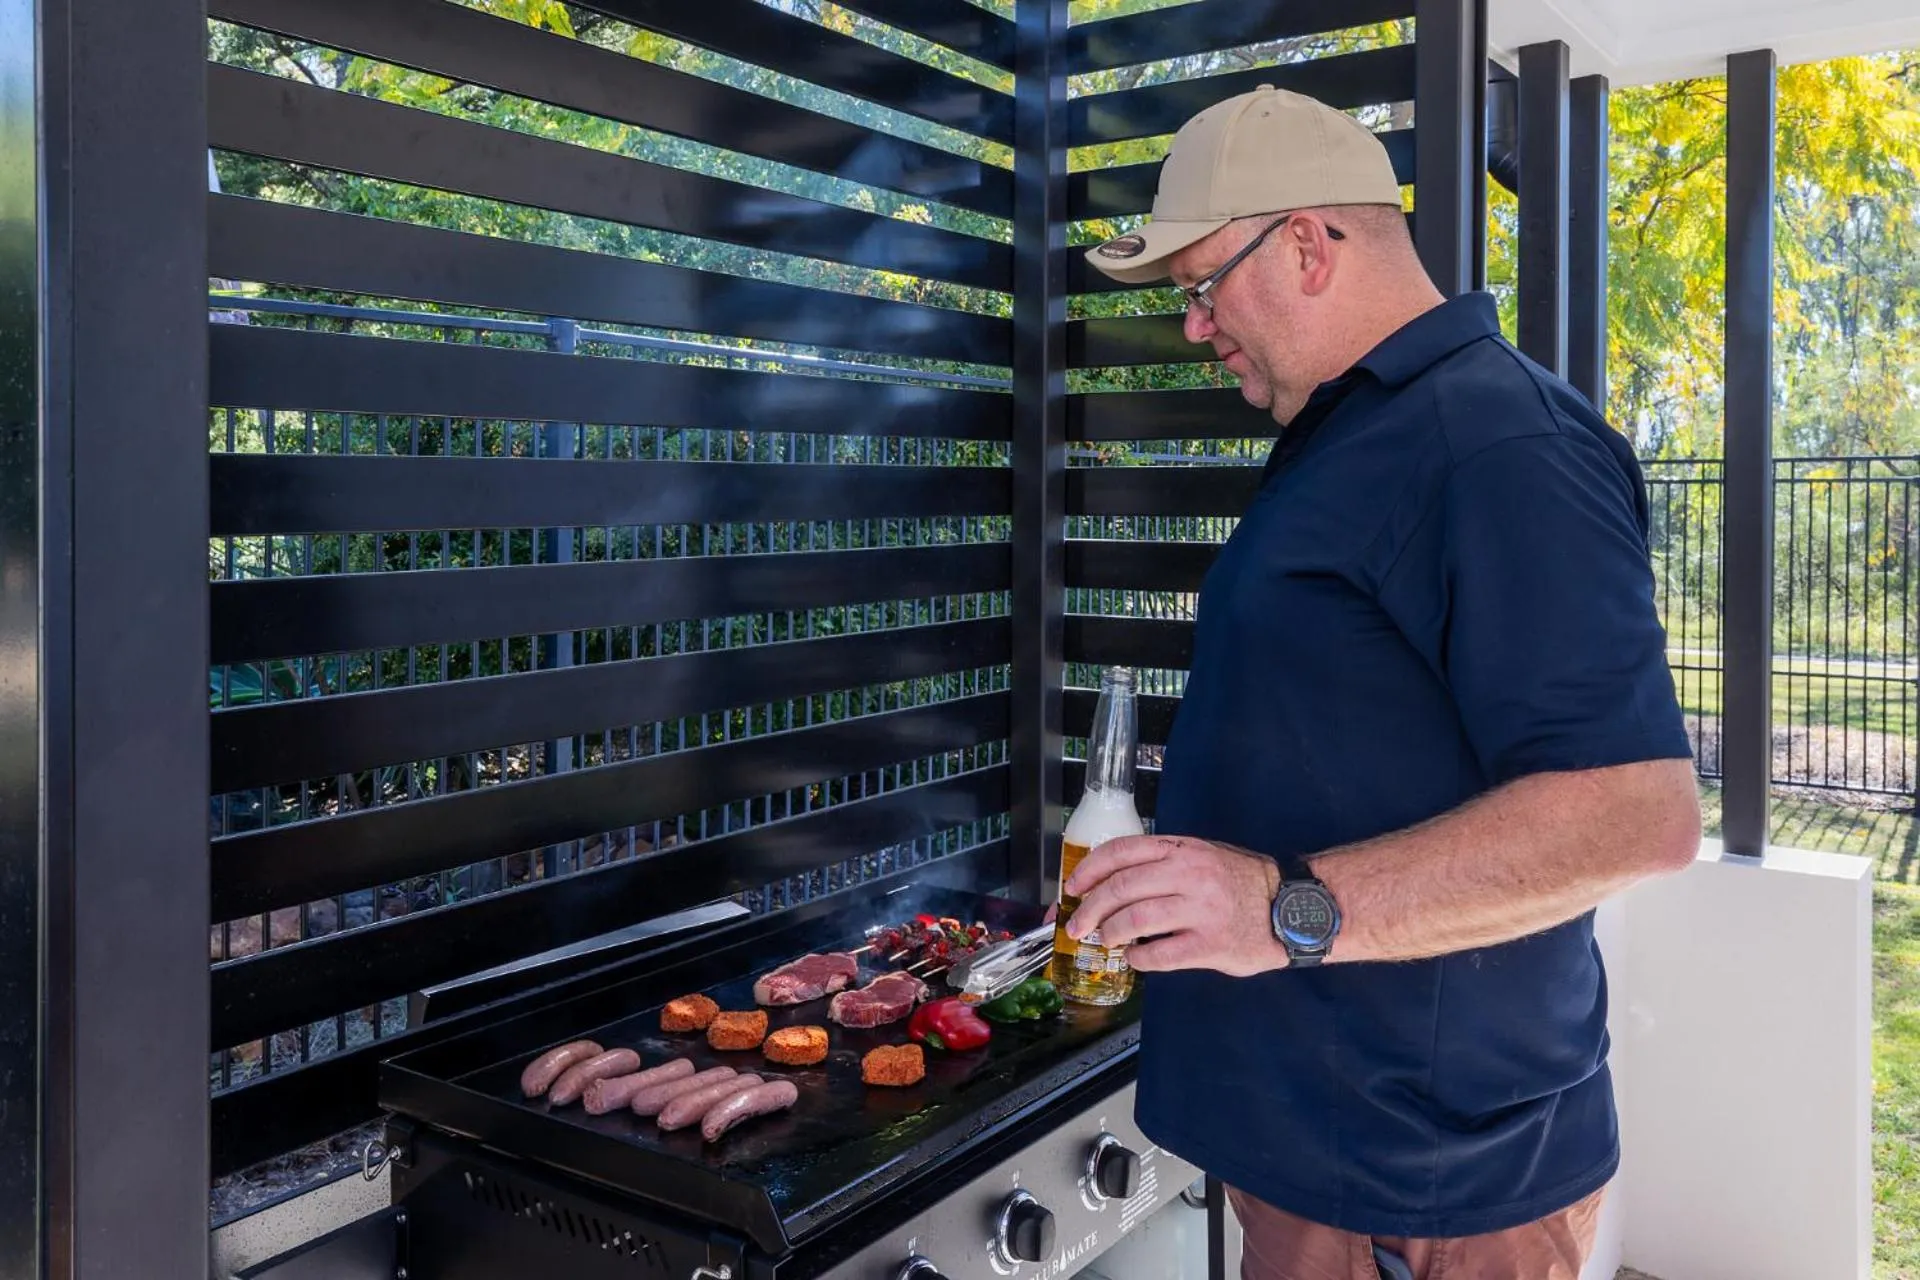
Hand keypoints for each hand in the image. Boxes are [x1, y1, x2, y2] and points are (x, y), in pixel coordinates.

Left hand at [1063, 835, 1289, 975]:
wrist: (1292, 909)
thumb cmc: (1243, 883)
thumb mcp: (1204, 856)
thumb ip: (1163, 864)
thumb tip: (1110, 885)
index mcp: (1183, 849)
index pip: (1123, 851)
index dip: (1090, 870)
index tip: (1072, 888)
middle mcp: (1190, 874)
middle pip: (1121, 888)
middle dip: (1090, 910)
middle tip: (1077, 927)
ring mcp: (1201, 910)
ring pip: (1135, 920)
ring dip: (1111, 934)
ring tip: (1107, 941)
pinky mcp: (1211, 945)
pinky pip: (1160, 954)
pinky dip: (1139, 958)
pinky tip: (1137, 958)